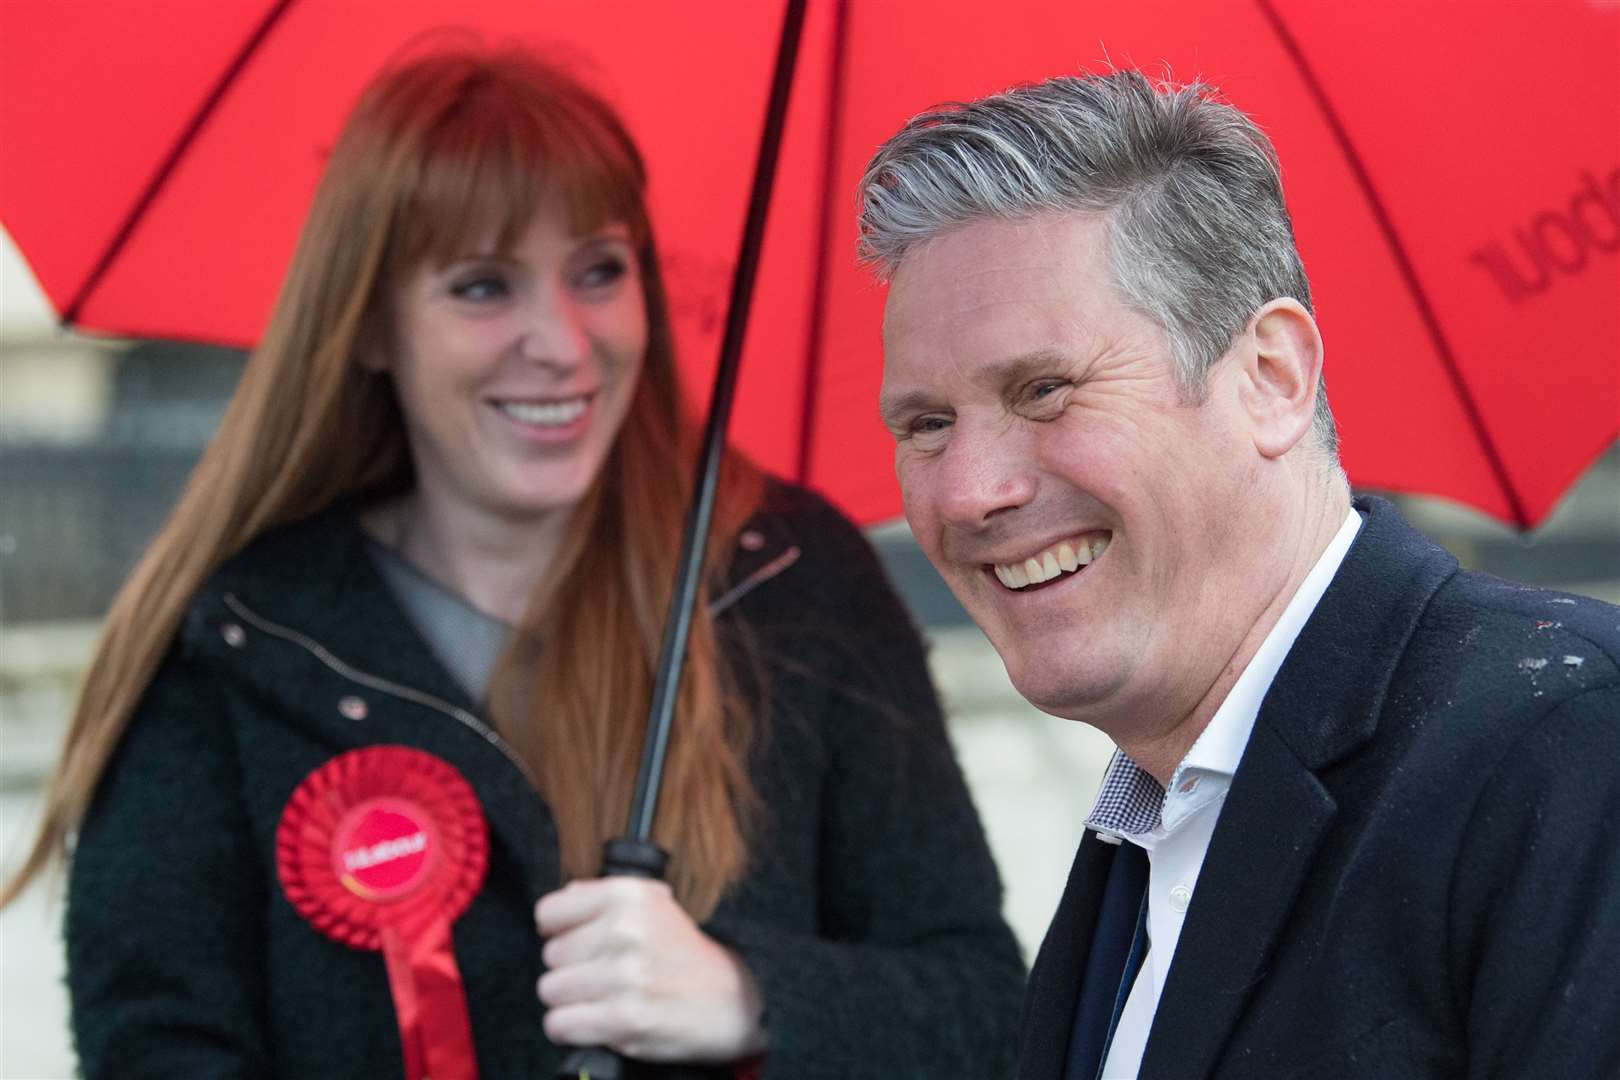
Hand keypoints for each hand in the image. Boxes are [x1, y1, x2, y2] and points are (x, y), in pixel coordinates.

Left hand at [535, 876, 766, 1062]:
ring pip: (550, 991)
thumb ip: (602, 895)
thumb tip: (562, 899)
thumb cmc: (683, 953)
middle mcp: (624, 930)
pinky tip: (593, 1021)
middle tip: (599, 974)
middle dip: (569, 968)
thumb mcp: (653, 903)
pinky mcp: (624, 1019)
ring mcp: (624, 976)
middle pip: (550, 955)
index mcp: (628, 895)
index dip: (557, 931)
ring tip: (598, 998)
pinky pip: (560, 1024)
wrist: (728, 1000)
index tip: (576, 941)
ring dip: (569, 1000)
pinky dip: (570, 1029)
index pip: (548, 912)